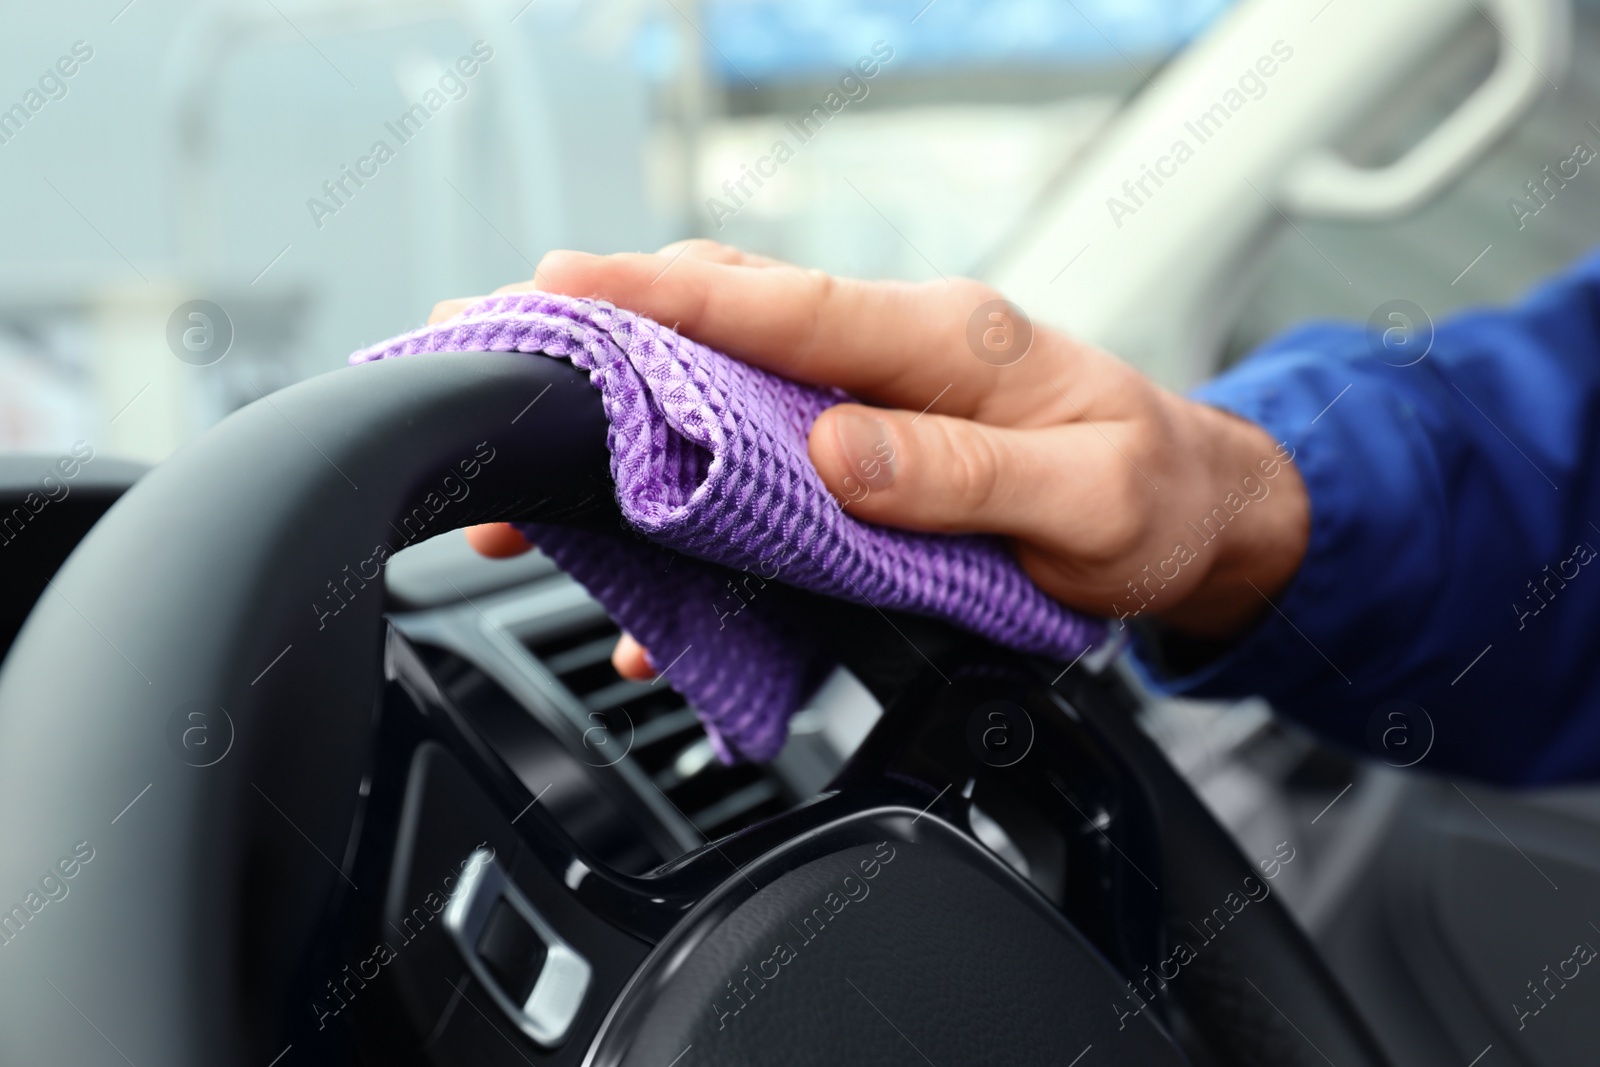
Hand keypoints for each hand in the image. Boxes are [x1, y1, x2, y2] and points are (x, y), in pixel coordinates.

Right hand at [446, 240, 1310, 675]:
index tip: (562, 286)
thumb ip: (965, 474)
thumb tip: (835, 453)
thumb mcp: (1089, 498)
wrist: (1195, 513)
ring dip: (627, 420)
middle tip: (497, 359)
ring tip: (535, 465)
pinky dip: (692, 499)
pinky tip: (647, 564)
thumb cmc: (1154, 496)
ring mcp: (870, 402)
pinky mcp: (864, 452)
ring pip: (723, 389)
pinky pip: (758, 460)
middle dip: (604, 341)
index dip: (666, 297)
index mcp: (944, 340)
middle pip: (723, 329)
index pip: (783, 305)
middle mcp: (891, 356)